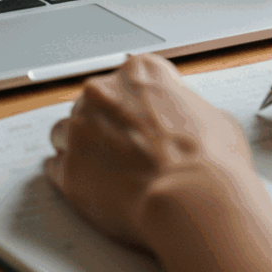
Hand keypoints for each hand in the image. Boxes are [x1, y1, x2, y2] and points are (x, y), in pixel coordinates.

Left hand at [43, 53, 258, 252]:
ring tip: (107, 169)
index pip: (131, 78)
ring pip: (65, 131)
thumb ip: (188, 110)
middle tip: (130, 149)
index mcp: (139, 72)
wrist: (193, 199)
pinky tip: (92, 185)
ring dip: (82, 146)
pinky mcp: (67, 167)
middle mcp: (102, 92)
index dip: (140, 103)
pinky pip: (56, 167)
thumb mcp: (215, 118)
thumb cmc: (210, 160)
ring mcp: (78, 129)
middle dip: (107, 124)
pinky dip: (71, 174)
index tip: (146, 118)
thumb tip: (190, 123)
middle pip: (94, 103)